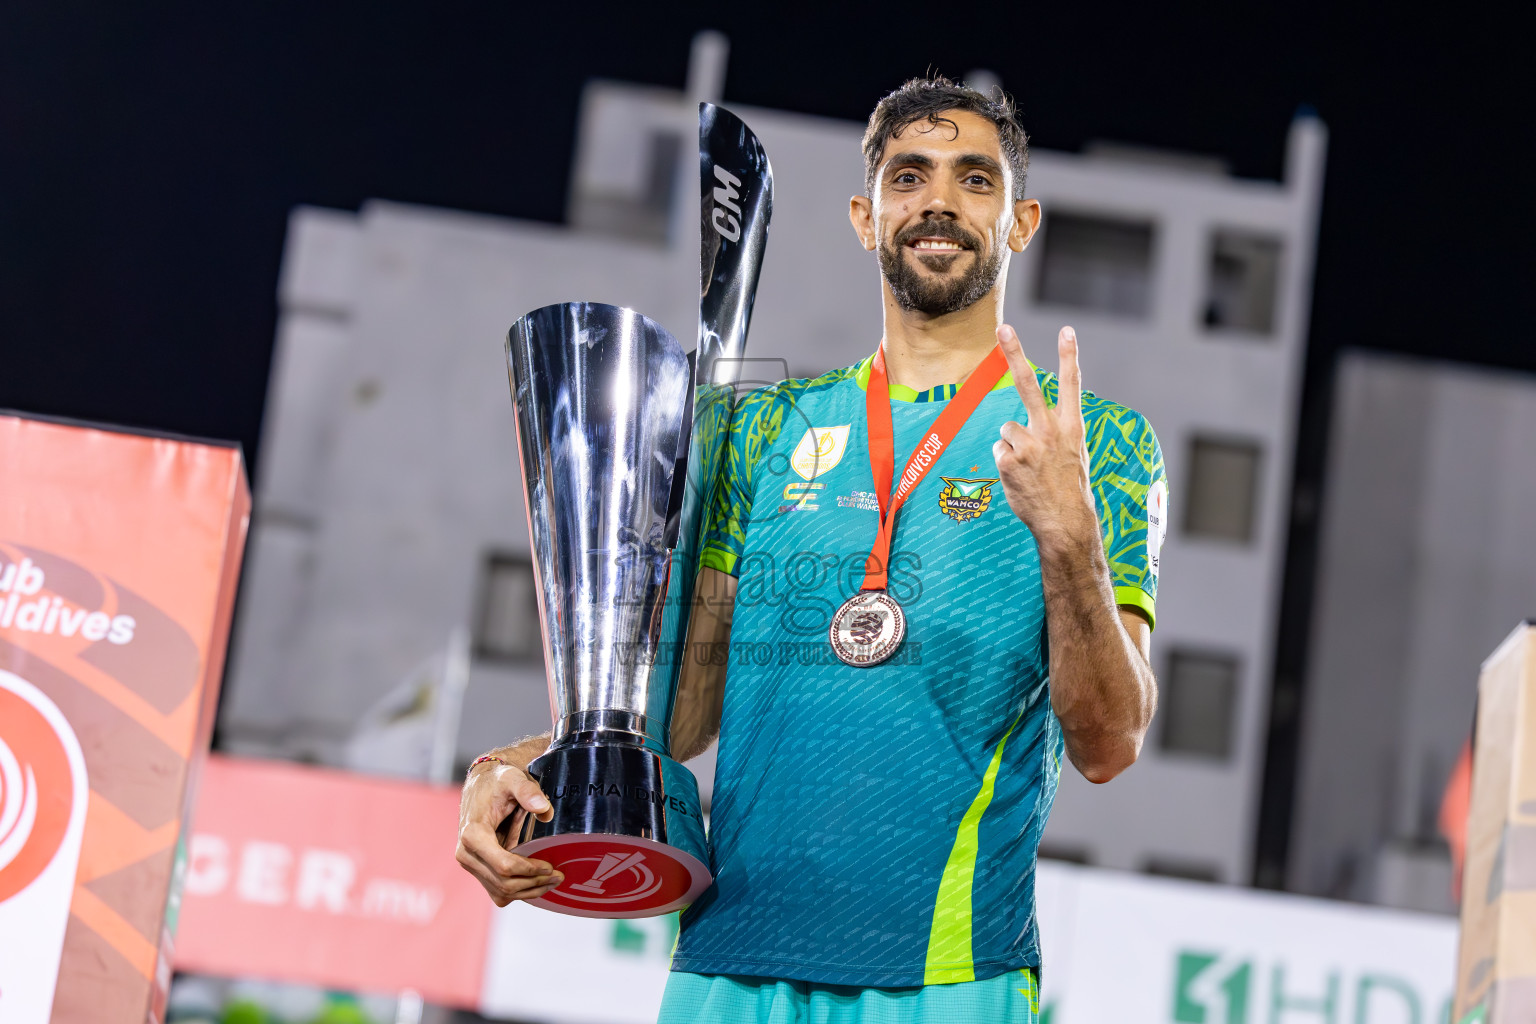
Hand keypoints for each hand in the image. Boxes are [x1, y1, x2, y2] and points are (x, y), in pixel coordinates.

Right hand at [455, 760, 563, 906]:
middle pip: (504, 883)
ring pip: (501, 892)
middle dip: (534, 882)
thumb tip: (544, 810)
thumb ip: (527, 791)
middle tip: (559, 876)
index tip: (550, 866)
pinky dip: (519, 892)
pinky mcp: (477, 871)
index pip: (504, 865)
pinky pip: (498, 892)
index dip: (529, 870)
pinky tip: (537, 883)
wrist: (481, 787)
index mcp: (472, 835)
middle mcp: (466, 854)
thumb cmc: (496, 783)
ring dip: (529, 891)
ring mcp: (471, 865)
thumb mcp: (512, 779)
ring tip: (553, 881)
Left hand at [992, 324, 1098, 550]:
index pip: (1071, 385)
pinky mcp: (1009, 460)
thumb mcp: (1072, 454)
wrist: (1065, 522)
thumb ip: (1055, 432)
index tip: (1067, 330)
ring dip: (1012, 446)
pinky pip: (998, 451)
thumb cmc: (1067, 488)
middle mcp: (1051, 430)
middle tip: (1002, 327)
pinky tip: (1020, 478)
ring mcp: (1028, 445)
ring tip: (1029, 468)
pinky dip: (1005, 463)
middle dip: (1015, 353)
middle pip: (1028, 383)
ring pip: (1006, 429)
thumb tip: (1021, 425)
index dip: (1069, 356)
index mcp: (1072, 427)